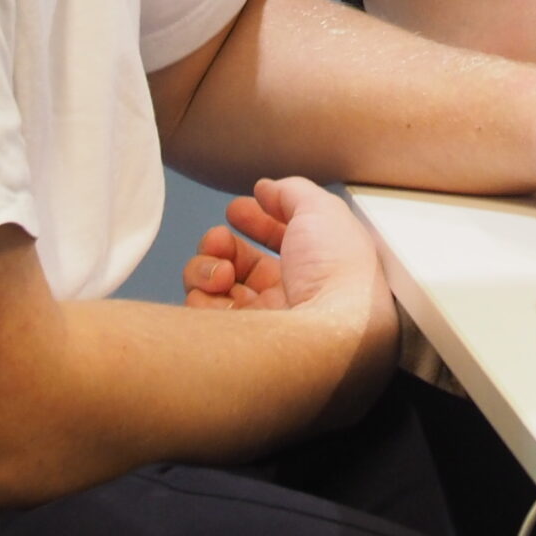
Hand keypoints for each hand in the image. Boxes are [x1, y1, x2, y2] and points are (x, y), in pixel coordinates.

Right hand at [185, 179, 398, 415]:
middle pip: (237, 264)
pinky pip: (201, 314)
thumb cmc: (335, 271)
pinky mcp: (235, 346)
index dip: (255, 221)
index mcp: (313, 268)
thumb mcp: (321, 211)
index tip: (235, 209)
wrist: (332, 331)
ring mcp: (260, 324)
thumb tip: (267, 188)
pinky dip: (200, 295)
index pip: (276, 242)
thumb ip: (292, 192)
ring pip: (213, 287)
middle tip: (219, 239)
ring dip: (207, 267)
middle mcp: (286, 298)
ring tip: (222, 270)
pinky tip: (216, 289)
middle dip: (220, 243)